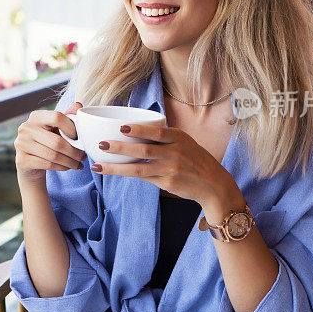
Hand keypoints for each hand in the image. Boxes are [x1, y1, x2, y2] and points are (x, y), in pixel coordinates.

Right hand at [14, 102, 87, 185]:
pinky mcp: (21, 160)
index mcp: (36, 116)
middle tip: (83, 156)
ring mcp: (21, 144)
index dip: (71, 128)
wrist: (29, 162)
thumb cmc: (46, 142)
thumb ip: (67, 117)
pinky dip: (61, 167)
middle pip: (57, 141)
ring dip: (70, 162)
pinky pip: (47, 164)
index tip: (79, 138)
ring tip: (78, 164)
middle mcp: (26, 128)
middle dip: (74, 152)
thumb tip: (78, 105)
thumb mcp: (56, 129)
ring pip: (53, 155)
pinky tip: (67, 167)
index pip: (57, 117)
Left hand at [91, 124, 237, 206]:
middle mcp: (176, 153)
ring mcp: (171, 170)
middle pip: (144, 150)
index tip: (121, 127)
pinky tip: (114, 171)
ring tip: (99, 165)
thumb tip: (133, 132)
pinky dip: (129, 173)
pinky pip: (145, 177)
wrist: (213, 183)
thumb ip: (163, 138)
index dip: (139, 130)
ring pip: (139, 168)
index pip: (157, 132)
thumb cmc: (194, 159)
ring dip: (117, 167)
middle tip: (102, 144)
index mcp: (179, 138)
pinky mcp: (168, 184)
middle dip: (121, 147)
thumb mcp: (184, 142)